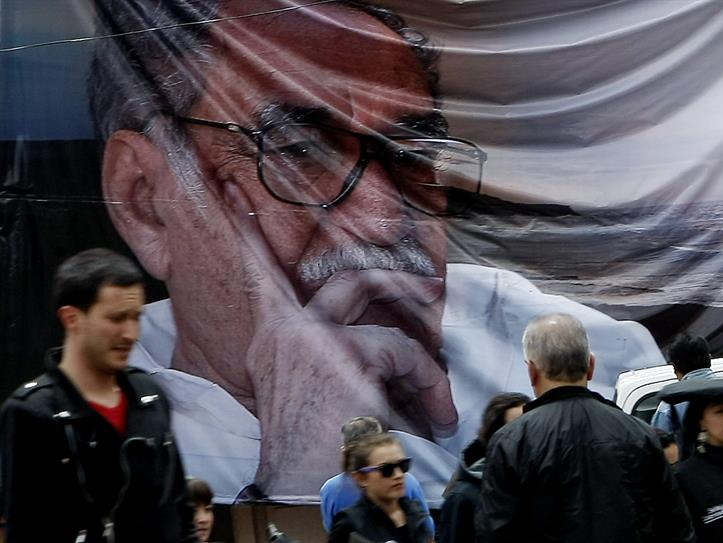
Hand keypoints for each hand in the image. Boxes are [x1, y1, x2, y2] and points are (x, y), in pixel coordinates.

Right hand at [226, 184, 457, 495]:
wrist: (301, 487)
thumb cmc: (309, 451)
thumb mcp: (311, 396)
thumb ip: (331, 362)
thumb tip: (378, 356)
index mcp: (274, 340)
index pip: (257, 273)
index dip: (249, 233)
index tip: (229, 188)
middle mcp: (286, 333)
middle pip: (346, 282)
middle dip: (392, 280)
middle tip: (427, 290)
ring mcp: (313, 340)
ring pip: (387, 330)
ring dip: (422, 369)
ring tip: (438, 404)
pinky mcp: (341, 353)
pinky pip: (403, 354)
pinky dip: (428, 385)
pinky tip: (435, 415)